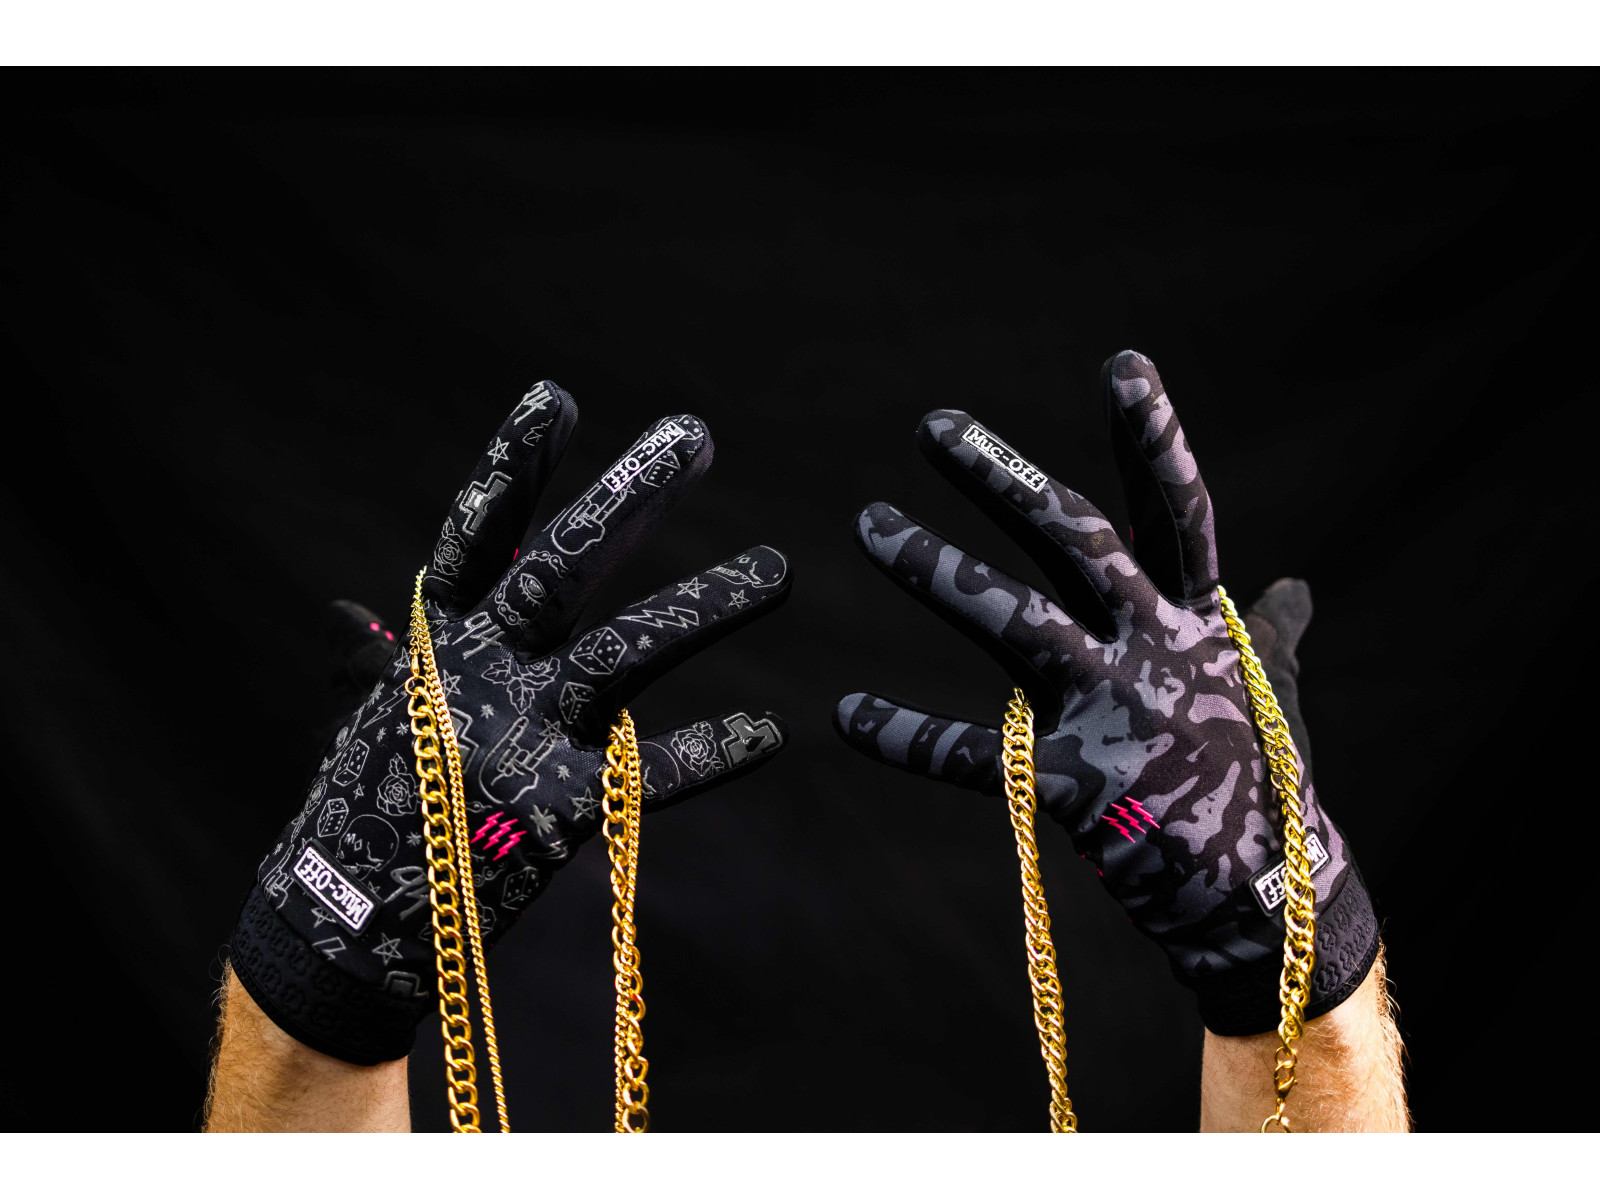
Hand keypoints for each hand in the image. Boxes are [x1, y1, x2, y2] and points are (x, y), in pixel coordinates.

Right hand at [231, 382, 791, 1063]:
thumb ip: (403, 652)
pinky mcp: (556, 814)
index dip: (514, 466)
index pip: (477, 536)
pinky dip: (711, 752)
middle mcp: (478, 676)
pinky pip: (651, 776)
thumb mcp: (386, 712)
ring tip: (780, 569)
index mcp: (436, 644)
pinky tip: (769, 731)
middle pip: (562, 568)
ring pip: (624, 654)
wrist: (339, 932)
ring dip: (705, 605)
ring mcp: (520, 741)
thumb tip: (372, 607)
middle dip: (631, 498)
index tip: (558, 397)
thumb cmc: (369, 808)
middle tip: (695, 436)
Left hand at [834, 351, 1377, 1033]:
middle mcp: (1155, 650)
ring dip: (935, 569)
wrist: (1268, 903)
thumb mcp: (1271, 691)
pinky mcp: (1073, 787)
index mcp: (1198, 621)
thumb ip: (1269, 630)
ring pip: (1012, 622)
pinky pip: (969, 756)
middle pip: (1075, 541)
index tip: (1121, 363)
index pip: (1175, 512)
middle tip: (932, 426)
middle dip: (1004, 478)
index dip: (1153, 437)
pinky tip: (844, 713)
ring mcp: (1114, 715)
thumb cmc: (1265, 784)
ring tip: (868, 524)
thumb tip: (1296, 585)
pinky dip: (904, 734)